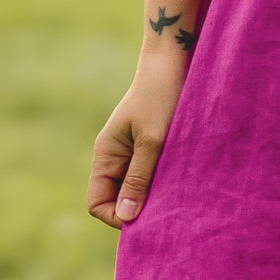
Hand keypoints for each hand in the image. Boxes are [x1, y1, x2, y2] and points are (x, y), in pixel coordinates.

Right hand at [87, 53, 184, 230]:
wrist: (174, 61)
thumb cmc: (161, 97)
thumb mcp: (152, 140)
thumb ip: (139, 178)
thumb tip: (126, 218)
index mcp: (105, 155)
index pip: (98, 203)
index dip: (118, 216)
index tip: (147, 215)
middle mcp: (115, 158)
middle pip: (117, 201)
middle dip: (138, 210)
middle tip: (167, 209)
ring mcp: (133, 153)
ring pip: (136, 190)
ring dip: (154, 197)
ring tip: (177, 193)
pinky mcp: (152, 148)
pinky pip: (151, 177)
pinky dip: (163, 183)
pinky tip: (181, 180)